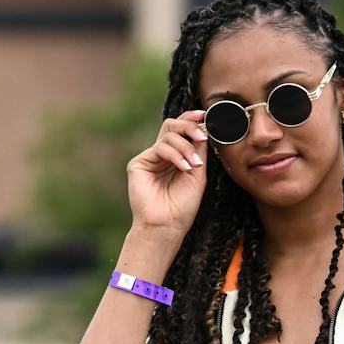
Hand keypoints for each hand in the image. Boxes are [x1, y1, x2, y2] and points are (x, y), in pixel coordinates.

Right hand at [126, 112, 208, 240]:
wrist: (167, 227)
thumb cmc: (183, 207)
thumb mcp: (197, 175)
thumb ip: (198, 151)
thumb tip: (203, 127)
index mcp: (174, 157)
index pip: (180, 131)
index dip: (191, 120)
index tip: (205, 116)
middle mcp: (161, 155)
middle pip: (172, 125)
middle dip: (188, 126)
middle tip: (201, 134)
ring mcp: (149, 158)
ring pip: (168, 135)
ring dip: (186, 147)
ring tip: (194, 165)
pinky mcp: (138, 163)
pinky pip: (160, 148)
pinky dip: (176, 155)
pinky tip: (185, 168)